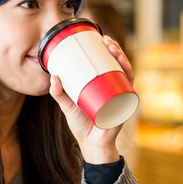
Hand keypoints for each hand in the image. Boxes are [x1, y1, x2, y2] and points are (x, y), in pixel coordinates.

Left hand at [49, 35, 133, 164]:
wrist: (91, 146)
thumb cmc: (82, 124)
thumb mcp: (68, 105)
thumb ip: (59, 93)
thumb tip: (52, 76)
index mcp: (105, 85)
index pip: (110, 63)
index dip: (109, 49)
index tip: (102, 37)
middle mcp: (117, 89)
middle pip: (121, 65)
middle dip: (117, 50)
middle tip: (106, 41)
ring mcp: (122, 98)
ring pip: (127, 74)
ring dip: (123, 60)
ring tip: (113, 51)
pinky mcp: (124, 109)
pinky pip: (130, 94)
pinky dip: (129, 83)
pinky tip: (127, 72)